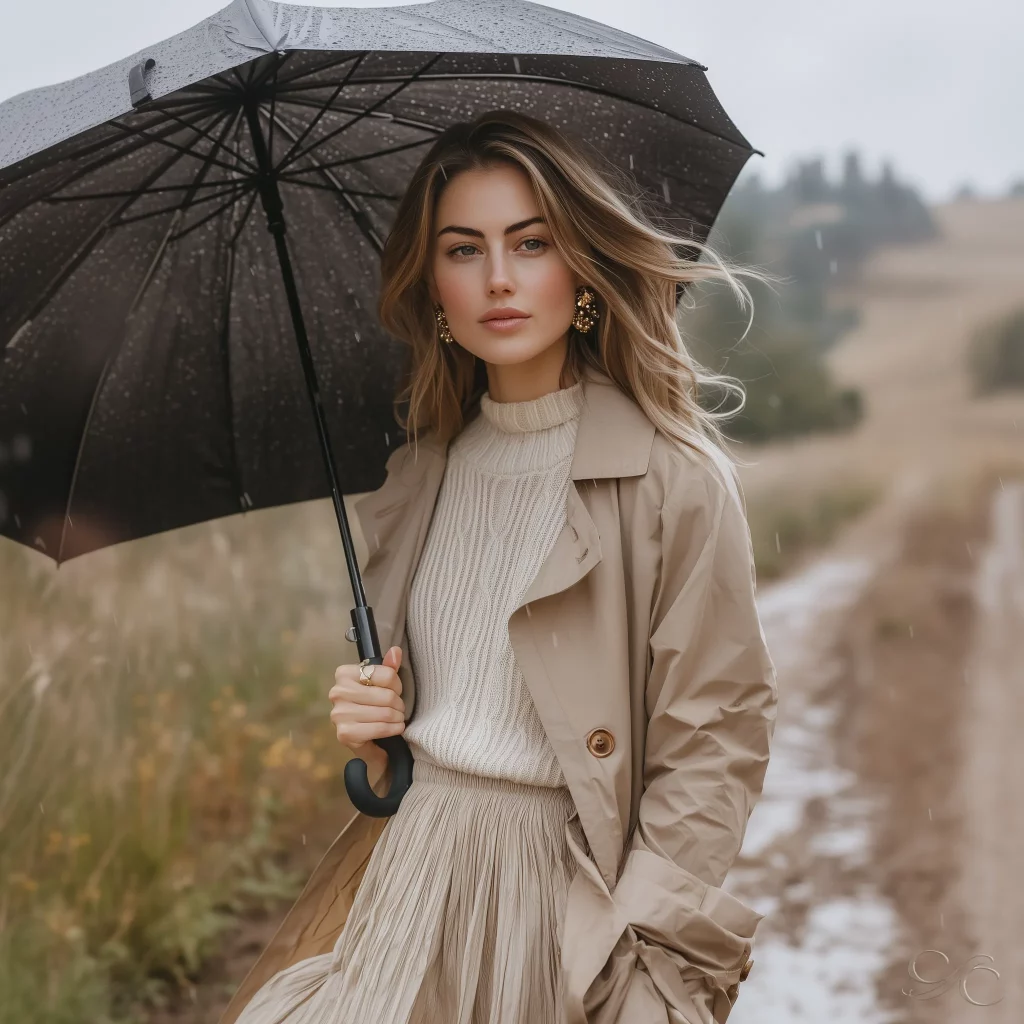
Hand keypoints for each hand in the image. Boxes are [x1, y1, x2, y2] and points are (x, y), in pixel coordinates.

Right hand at [329, 646, 405, 780]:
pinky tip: (395, 728)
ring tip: (397, 718)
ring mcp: (339, 714)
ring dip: (398, 718)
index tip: (395, 691)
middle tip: (399, 708)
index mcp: (344, 674)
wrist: (366, 739)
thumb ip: (389, 668)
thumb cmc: (373, 706)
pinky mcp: (345, 733)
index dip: (397, 685)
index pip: (386, 674)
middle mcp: (337, 692)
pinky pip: (380, 728)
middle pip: (387, 695)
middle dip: (399, 704)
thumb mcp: (381, 685)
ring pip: (385, 712)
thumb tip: (395, 651)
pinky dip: (393, 729)